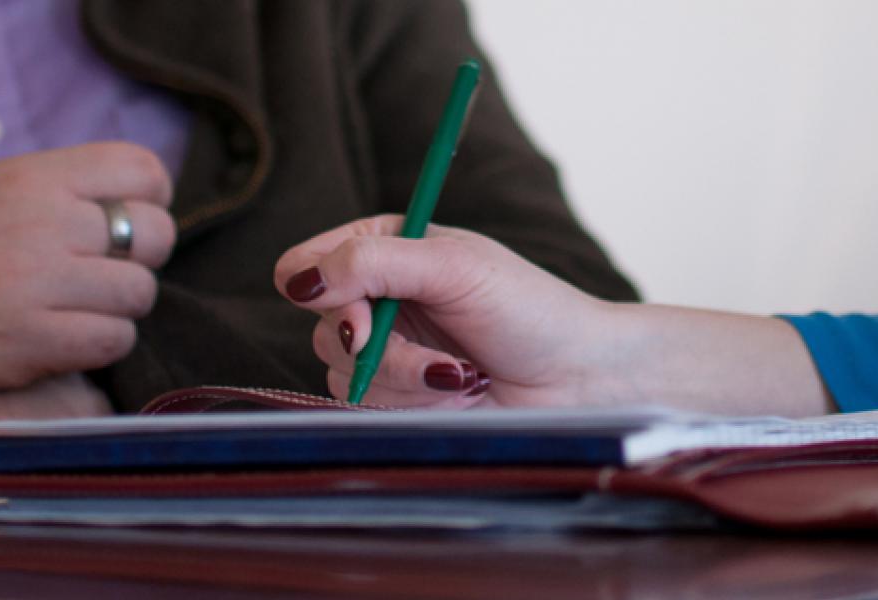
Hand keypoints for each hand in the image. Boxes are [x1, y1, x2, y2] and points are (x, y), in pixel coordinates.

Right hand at [0, 142, 176, 391]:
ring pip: (139, 293)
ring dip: (119, 308)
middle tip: (103, 275)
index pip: (140, 169)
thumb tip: (131, 200)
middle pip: (154, 233)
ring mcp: (34, 284)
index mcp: (28, 177)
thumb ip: (53, 189)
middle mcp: (38, 223)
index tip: (129, 221)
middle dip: (141, 258)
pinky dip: (99, 344)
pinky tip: (64, 341)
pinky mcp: (27, 342)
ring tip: (77, 311)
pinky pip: (112, 341)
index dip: (149, 198)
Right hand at [273, 215, 628, 408]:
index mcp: (384, 249)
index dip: (319, 288)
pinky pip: (368, 409)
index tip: (360, 307)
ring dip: (408, 380)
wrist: (577, 378)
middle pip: (323, 327)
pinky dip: (417, 403)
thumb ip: (373, 262)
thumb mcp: (453, 267)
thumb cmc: (530, 310)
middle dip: (381, 348)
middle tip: (436, 355)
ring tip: (464, 372)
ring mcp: (386, 352)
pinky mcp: (398, 400)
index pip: (304, 265)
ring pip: (343, 376)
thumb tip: (299, 280)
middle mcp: (377, 299)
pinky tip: (461, 391)